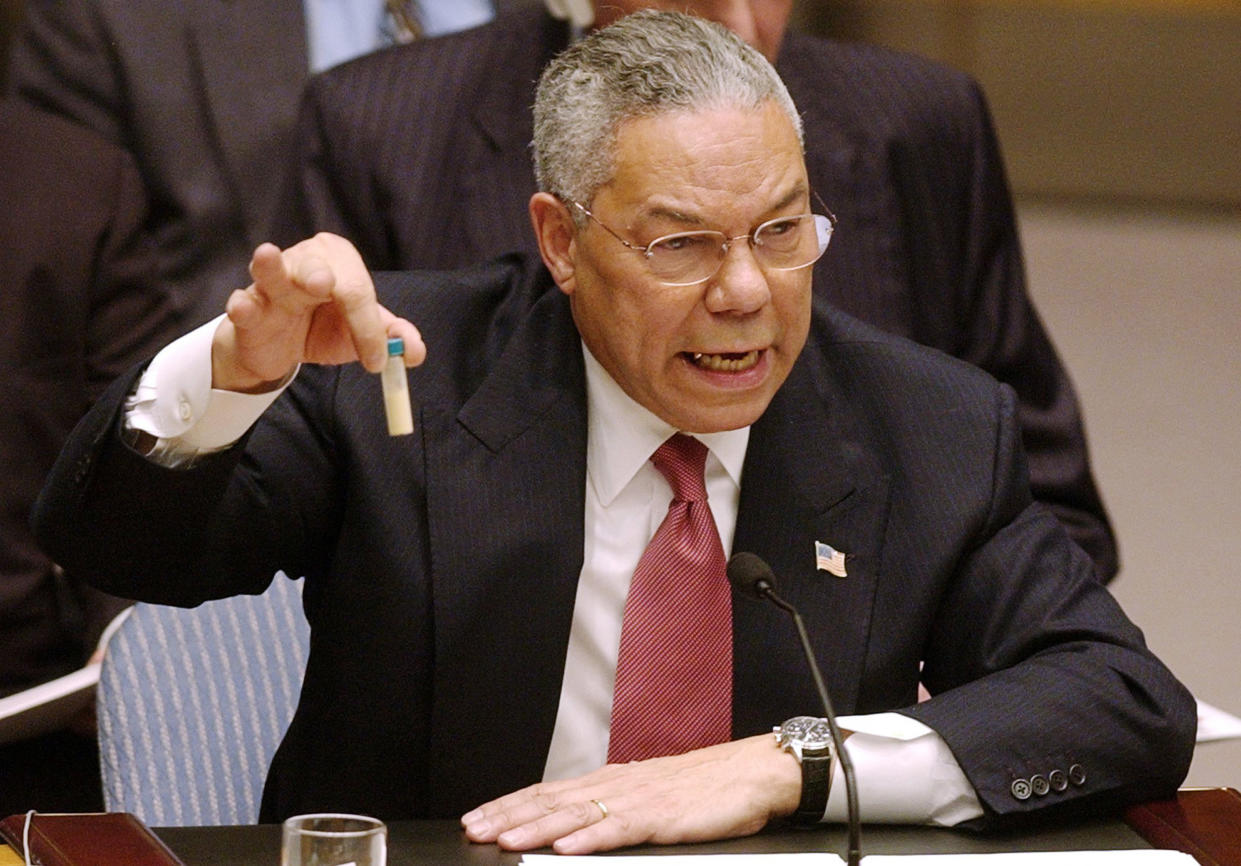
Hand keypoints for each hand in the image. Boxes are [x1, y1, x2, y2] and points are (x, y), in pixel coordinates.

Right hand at [212, 233, 425, 391]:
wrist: (282, 348)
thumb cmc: (325, 326)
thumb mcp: (362, 332)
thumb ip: (391, 338)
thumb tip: (413, 352)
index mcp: (340, 261)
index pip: (356, 290)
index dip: (367, 326)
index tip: (376, 361)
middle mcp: (305, 261)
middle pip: (316, 269)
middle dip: (319, 275)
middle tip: (325, 286)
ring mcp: (271, 283)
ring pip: (272, 271)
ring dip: (271, 267)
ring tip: (267, 255)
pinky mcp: (248, 306)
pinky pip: (242, 303)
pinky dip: (243, 305)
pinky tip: (244, 307)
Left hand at [460, 734, 800, 854]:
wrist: (753, 773)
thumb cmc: (706, 789)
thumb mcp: (650, 797)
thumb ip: (613, 810)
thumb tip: (576, 827)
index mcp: (612, 781)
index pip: (549, 792)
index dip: (511, 805)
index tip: (477, 818)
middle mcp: (617, 785)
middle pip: (552, 801)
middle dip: (508, 816)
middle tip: (473, 830)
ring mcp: (638, 800)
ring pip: (577, 815)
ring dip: (537, 828)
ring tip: (505, 840)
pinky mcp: (663, 817)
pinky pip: (621, 829)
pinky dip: (591, 839)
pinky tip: (566, 849)